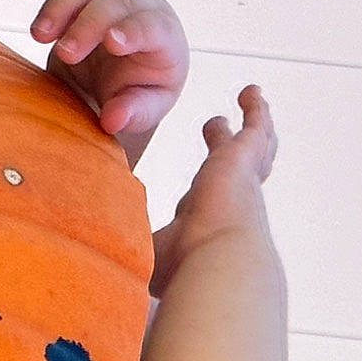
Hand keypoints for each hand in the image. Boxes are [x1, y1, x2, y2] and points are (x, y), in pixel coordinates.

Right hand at [24, 0, 188, 163]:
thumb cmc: (137, 89)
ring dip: (61, 2)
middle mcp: (140, 3)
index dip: (133, 29)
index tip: (111, 42)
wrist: (122, 71)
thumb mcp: (143, 110)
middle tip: (64, 53)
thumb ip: (134, 114)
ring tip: (39, 35)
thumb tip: (115, 118)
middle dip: (87, 24)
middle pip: (115, 0)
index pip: (151, 24)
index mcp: (162, 34)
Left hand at [150, 86, 276, 295]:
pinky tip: (250, 91)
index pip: (206, 203)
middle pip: (236, 170)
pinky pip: (256, 124)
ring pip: (256, 146)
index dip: (203, 193)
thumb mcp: (150, 253)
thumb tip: (105, 261)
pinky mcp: (245, 155)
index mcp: (207, 223)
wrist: (216, 261)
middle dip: (228, 148)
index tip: (199, 190)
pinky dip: (255, 106)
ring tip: (251, 102)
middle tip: (219, 128)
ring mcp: (242, 177)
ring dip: (254, 125)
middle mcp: (231, 201)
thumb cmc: (184, 269)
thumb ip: (133, 248)